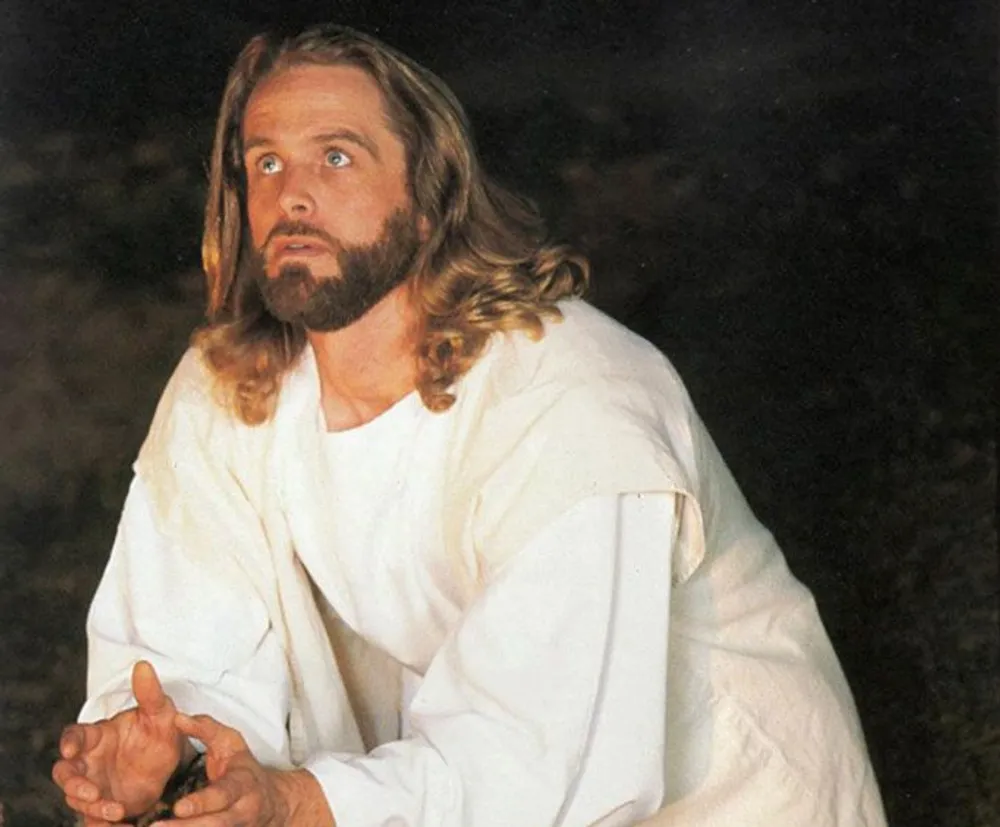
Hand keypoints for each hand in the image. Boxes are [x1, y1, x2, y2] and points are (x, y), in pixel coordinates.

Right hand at [52, 660, 188, 824]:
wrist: (169, 761)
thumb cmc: (158, 731)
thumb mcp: (161, 713)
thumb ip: (150, 693)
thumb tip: (143, 665)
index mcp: (97, 735)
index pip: (74, 735)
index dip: (69, 741)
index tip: (70, 748)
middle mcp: (89, 761)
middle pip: (66, 773)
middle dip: (73, 785)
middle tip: (91, 793)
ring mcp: (94, 784)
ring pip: (78, 800)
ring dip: (92, 808)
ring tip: (116, 811)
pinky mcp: (104, 805)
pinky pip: (95, 819)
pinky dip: (103, 825)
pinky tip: (121, 826)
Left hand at [166, 712, 288, 825]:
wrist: (274, 802)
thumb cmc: (243, 768)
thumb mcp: (231, 742)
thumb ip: (206, 728)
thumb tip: (177, 719)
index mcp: (243, 784)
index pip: (223, 794)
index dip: (202, 803)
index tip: (178, 808)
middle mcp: (242, 811)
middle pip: (215, 824)